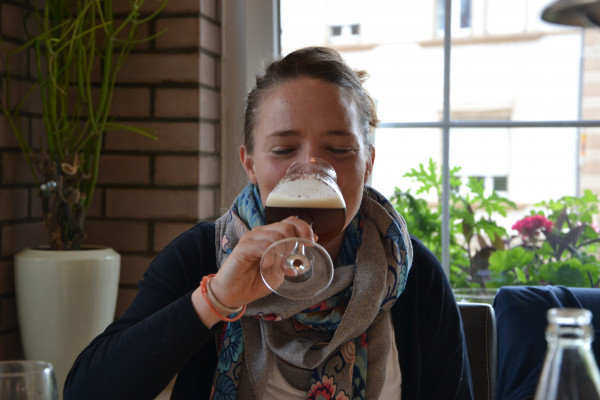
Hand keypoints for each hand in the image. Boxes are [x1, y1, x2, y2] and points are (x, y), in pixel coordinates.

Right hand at [191, 217, 314, 326]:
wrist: (233, 294)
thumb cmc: (254, 281)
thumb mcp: (278, 272)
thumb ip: (288, 262)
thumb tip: (302, 257)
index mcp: (270, 235)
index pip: (291, 221)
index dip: (304, 229)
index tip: (313, 242)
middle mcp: (261, 233)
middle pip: (286, 226)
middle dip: (295, 242)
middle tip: (292, 258)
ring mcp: (251, 238)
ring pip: (276, 235)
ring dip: (282, 252)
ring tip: (276, 265)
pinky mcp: (243, 248)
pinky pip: (264, 246)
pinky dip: (270, 256)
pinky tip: (267, 265)